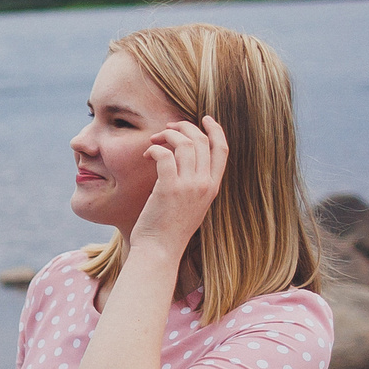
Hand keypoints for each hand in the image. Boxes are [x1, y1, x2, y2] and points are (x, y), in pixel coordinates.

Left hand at [133, 114, 227, 252]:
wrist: (159, 250)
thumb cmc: (168, 230)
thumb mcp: (190, 205)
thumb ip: (193, 184)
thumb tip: (180, 162)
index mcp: (213, 187)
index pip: (222, 150)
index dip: (215, 130)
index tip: (204, 118)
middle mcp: (205, 184)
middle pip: (202, 141)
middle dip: (184, 127)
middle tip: (167, 128)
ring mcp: (189, 186)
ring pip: (185, 144)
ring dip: (168, 135)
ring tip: (154, 140)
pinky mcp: (169, 188)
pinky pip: (164, 155)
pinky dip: (154, 149)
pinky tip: (146, 154)